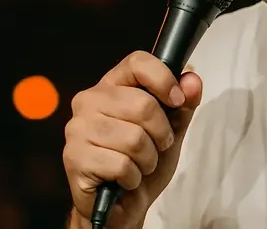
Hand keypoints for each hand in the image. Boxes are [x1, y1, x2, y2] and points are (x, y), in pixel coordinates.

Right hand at [63, 51, 202, 228]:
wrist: (123, 204)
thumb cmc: (144, 160)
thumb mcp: (172, 128)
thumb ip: (184, 102)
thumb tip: (192, 79)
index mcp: (112, 85)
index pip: (138, 62)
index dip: (164, 79)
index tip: (177, 100)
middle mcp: (89, 100)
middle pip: (143, 105)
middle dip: (161, 134)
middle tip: (156, 147)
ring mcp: (78, 128)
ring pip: (134, 138)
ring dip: (148, 159)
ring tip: (140, 164)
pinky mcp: (74, 157)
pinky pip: (121, 165)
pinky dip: (133, 177)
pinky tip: (125, 178)